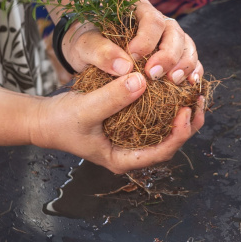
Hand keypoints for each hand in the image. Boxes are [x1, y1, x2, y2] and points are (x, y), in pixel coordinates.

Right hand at [29, 72, 205, 172]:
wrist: (43, 119)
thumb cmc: (60, 122)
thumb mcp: (85, 110)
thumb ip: (112, 98)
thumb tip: (142, 82)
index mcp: (123, 160)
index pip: (162, 152)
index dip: (179, 133)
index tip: (184, 110)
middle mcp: (131, 152)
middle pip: (170, 141)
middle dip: (188, 122)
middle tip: (197, 98)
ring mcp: (130, 139)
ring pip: (164, 128)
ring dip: (179, 111)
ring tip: (191, 90)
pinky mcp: (128, 124)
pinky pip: (154, 116)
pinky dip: (165, 103)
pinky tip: (172, 86)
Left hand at [62, 0, 201, 84]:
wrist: (87, 52)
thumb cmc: (85, 42)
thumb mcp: (83, 44)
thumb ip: (99, 51)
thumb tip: (124, 66)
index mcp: (137, 10)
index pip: (152, 20)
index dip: (147, 40)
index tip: (134, 58)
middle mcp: (158, 22)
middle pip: (174, 33)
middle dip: (168, 55)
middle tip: (154, 75)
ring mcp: (169, 39)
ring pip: (187, 46)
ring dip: (184, 64)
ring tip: (174, 82)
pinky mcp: (174, 57)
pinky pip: (191, 61)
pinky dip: (194, 72)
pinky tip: (189, 85)